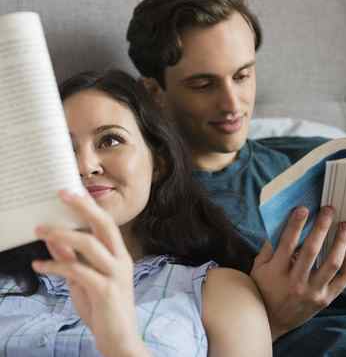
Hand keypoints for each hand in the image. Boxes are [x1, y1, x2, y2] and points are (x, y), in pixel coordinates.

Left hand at [32, 190, 147, 356]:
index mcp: (120, 255)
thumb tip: (55, 238)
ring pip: (89, 244)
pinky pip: (77, 271)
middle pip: (105, 225)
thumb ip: (72, 259)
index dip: (90, 206)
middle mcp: (121, 259)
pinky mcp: (106, 291)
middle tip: (62, 194)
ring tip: (39, 230)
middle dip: (83, 207)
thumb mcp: (85, 281)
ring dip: (61, 234)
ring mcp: (116, 274)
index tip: (72, 191)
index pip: (107, 224)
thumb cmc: (104, 308)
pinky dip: (55, 265)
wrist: (120, 340)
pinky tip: (39, 265)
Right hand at [250, 206, 345, 340]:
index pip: (287, 243)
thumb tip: (278, 229)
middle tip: (328, 210)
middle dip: (321, 226)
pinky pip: (341, 281)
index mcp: (277, 271)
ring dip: (339, 242)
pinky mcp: (324, 300)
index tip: (303, 209)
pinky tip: (345, 252)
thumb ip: (267, 249)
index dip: (296, 224)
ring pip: (330, 263)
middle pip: (312, 250)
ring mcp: (312, 292)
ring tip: (344, 226)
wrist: (272, 320)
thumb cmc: (263, 289)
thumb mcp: (258, 268)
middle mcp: (295, 281)